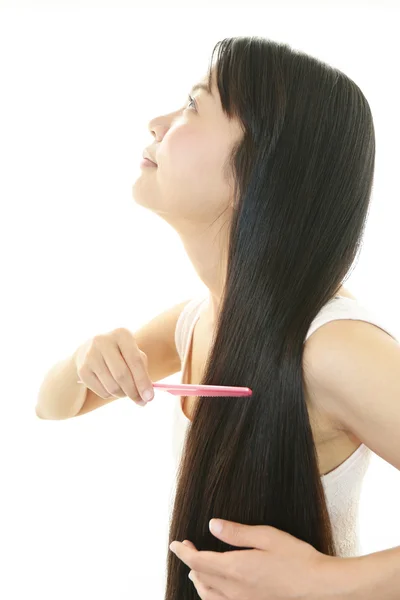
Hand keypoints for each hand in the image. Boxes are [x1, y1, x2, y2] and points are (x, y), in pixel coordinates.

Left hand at [170, 518, 338, 599]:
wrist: (318, 587)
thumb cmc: (296, 558)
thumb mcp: (266, 536)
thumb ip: (236, 533)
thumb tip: (212, 525)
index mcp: (236, 569)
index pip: (198, 561)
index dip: (183, 552)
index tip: (174, 543)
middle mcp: (235, 590)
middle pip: (200, 577)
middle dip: (189, 561)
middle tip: (186, 546)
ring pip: (207, 595)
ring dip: (197, 579)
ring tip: (195, 568)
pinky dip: (210, 594)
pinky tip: (214, 587)